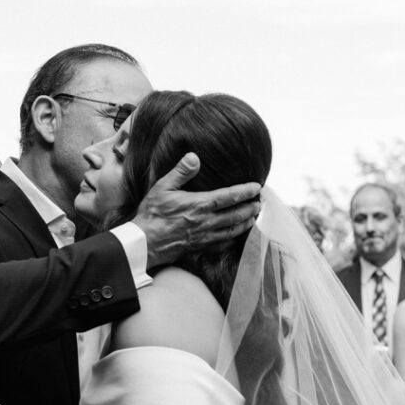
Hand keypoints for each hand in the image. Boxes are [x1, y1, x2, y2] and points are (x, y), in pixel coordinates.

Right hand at [132, 153, 261, 268]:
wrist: (144, 243)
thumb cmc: (152, 214)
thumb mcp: (162, 187)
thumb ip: (180, 172)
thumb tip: (194, 156)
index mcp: (200, 205)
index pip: (229, 196)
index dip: (245, 191)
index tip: (257, 187)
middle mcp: (206, 221)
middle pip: (236, 215)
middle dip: (251, 209)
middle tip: (259, 204)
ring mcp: (204, 236)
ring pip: (232, 230)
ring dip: (245, 224)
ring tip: (253, 218)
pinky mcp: (200, 247)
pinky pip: (222, 244)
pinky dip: (232, 239)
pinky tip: (235, 236)